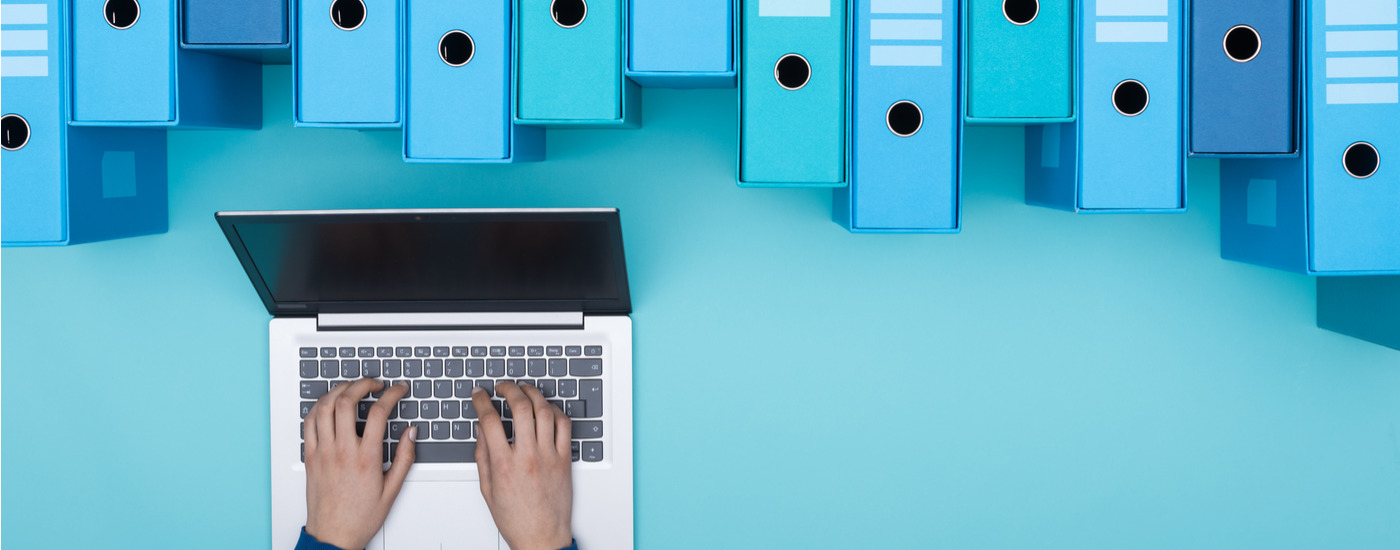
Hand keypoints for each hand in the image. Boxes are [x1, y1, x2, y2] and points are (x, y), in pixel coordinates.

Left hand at [304, 379, 415, 549]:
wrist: (333, 535)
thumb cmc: (360, 517)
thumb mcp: (393, 489)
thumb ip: (405, 457)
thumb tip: (410, 432)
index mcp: (366, 458)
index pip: (379, 412)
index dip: (391, 393)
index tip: (397, 389)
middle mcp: (342, 451)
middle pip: (346, 401)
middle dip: (362, 383)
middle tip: (374, 383)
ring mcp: (322, 452)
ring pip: (324, 407)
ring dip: (339, 390)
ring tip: (352, 388)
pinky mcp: (310, 457)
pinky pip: (308, 423)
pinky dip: (319, 407)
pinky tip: (329, 405)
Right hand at [472, 382, 573, 549]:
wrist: (542, 538)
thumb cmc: (516, 518)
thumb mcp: (488, 489)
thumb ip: (482, 456)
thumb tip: (481, 430)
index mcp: (504, 464)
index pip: (489, 420)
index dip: (482, 400)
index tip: (479, 394)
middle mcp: (528, 456)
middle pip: (521, 407)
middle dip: (509, 389)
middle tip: (503, 386)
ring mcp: (549, 456)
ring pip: (545, 411)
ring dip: (533, 394)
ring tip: (524, 391)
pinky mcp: (565, 460)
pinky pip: (564, 425)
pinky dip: (555, 411)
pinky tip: (546, 409)